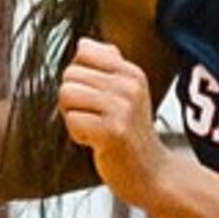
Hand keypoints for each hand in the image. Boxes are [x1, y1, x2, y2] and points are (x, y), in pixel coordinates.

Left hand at [58, 38, 167, 209]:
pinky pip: (73, 121)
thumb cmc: (131, 135)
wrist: (151, 174)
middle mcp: (129, 86)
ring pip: (67, 95)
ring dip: (73, 117)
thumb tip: (83, 42)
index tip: (95, 96)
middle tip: (94, 118)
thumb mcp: (128, 93)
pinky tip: (96, 143)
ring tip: (94, 129)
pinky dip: (78, 135)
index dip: (80, 75)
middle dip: (73, 99)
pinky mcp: (112, 132)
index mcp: (131, 72)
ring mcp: (122, 108)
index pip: (84, 51)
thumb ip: (108, 66)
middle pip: (70, 74)